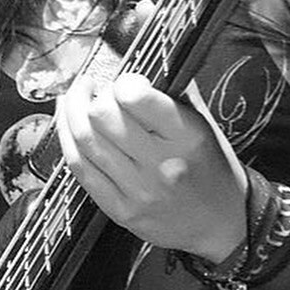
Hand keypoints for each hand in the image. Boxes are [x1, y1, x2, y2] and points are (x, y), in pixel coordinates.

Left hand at [56, 67, 247, 262]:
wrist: (221, 224)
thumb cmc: (212, 168)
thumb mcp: (205, 124)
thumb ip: (175, 93)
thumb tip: (141, 66)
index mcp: (185, 136)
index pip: (136, 97)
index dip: (124, 81)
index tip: (127, 82)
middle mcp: (160, 164)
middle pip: (102, 116)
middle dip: (94, 95)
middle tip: (98, 90)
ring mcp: (137, 190)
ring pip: (85, 140)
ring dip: (73, 111)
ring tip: (75, 98)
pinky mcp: (119, 210)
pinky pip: (80, 170)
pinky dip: (68, 141)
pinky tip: (68, 124)